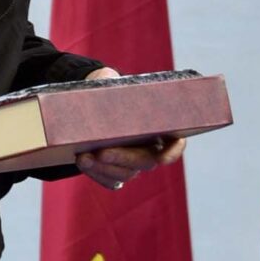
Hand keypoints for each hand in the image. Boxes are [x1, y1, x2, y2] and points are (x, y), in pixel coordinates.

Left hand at [74, 66, 182, 190]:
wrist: (89, 105)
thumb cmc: (108, 92)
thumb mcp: (110, 83)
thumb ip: (111, 81)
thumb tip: (105, 81)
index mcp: (159, 126)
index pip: (176, 143)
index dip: (173, 152)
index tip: (163, 158)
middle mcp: (151, 148)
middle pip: (145, 161)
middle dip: (123, 159)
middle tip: (102, 152)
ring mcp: (133, 163)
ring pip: (125, 173)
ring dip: (104, 168)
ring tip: (83, 157)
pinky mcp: (115, 171)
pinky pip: (109, 179)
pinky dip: (95, 173)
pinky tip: (83, 161)